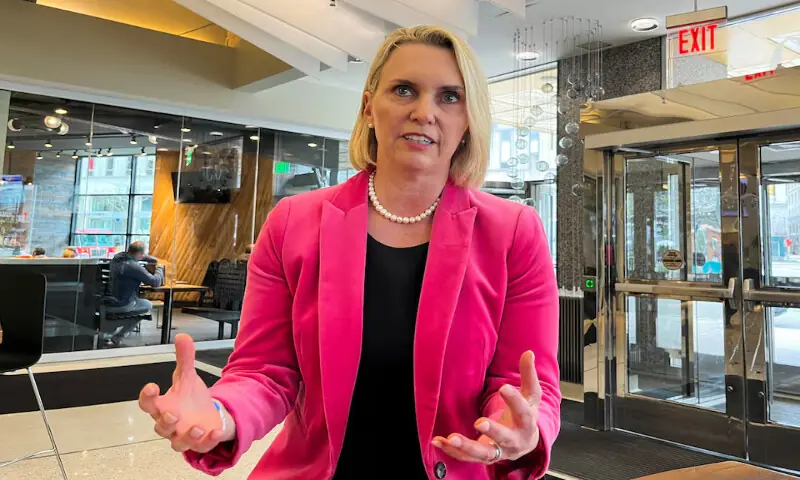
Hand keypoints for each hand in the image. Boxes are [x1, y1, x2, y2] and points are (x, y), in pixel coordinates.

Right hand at [138, 333, 230, 452]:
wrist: (207, 413)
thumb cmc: (190, 398)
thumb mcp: (187, 376)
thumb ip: (184, 358)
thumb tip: (182, 336)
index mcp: (162, 406)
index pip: (147, 404)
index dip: (146, 397)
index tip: (152, 386)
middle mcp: (170, 423)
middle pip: (160, 427)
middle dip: (166, 421)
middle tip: (173, 414)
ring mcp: (184, 435)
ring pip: (179, 443)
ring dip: (188, 436)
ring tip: (198, 427)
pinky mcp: (200, 443)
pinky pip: (202, 446)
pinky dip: (209, 440)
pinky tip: (217, 431)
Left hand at [433, 351, 540, 463]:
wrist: (525, 443)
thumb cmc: (525, 414)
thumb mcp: (530, 395)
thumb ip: (528, 374)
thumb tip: (528, 353)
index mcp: (527, 424)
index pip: (523, 413)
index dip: (514, 400)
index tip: (503, 387)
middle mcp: (514, 442)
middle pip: (505, 439)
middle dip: (493, 431)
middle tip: (479, 423)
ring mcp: (499, 452)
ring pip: (484, 453)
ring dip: (467, 447)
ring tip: (451, 438)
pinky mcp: (484, 457)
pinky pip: (468, 458)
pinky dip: (453, 451)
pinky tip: (438, 441)